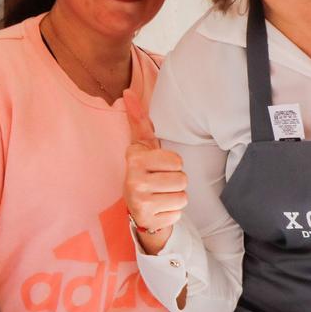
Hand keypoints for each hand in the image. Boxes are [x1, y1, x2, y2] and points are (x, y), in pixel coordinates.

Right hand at [123, 90, 186, 254]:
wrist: (138, 209)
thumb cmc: (145, 171)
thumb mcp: (143, 146)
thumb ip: (139, 120)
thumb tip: (128, 92)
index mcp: (134, 157)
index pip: (177, 161)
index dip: (173, 165)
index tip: (159, 166)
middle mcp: (133, 179)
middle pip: (182, 179)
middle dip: (177, 182)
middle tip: (162, 183)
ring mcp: (139, 201)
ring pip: (182, 197)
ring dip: (176, 198)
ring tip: (162, 196)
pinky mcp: (148, 220)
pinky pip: (177, 214)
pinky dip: (172, 213)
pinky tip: (160, 209)